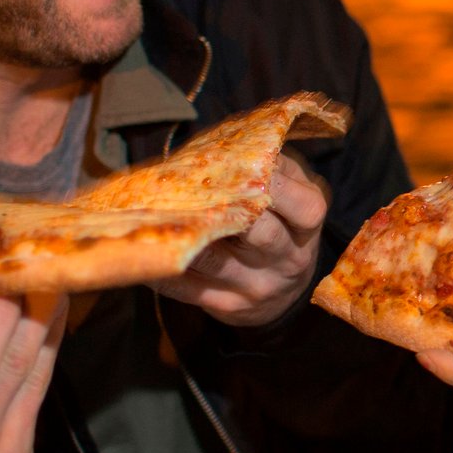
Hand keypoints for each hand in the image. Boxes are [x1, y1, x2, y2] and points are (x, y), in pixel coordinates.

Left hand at [146, 153, 330, 326]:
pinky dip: (161, 265)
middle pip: (259, 233)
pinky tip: (145, 245)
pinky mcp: (225, 306)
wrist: (281, 290)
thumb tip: (223, 147)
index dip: (274, 184)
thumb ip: (270, 169)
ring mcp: (256, 287)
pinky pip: (185, 286)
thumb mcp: (290, 194)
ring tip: (154, 208)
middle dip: (224, 205)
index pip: (303, 206)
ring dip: (183, 232)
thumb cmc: (278, 223)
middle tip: (192, 182)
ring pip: (213, 258)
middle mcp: (288, 260)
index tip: (245, 164)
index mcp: (306, 226)